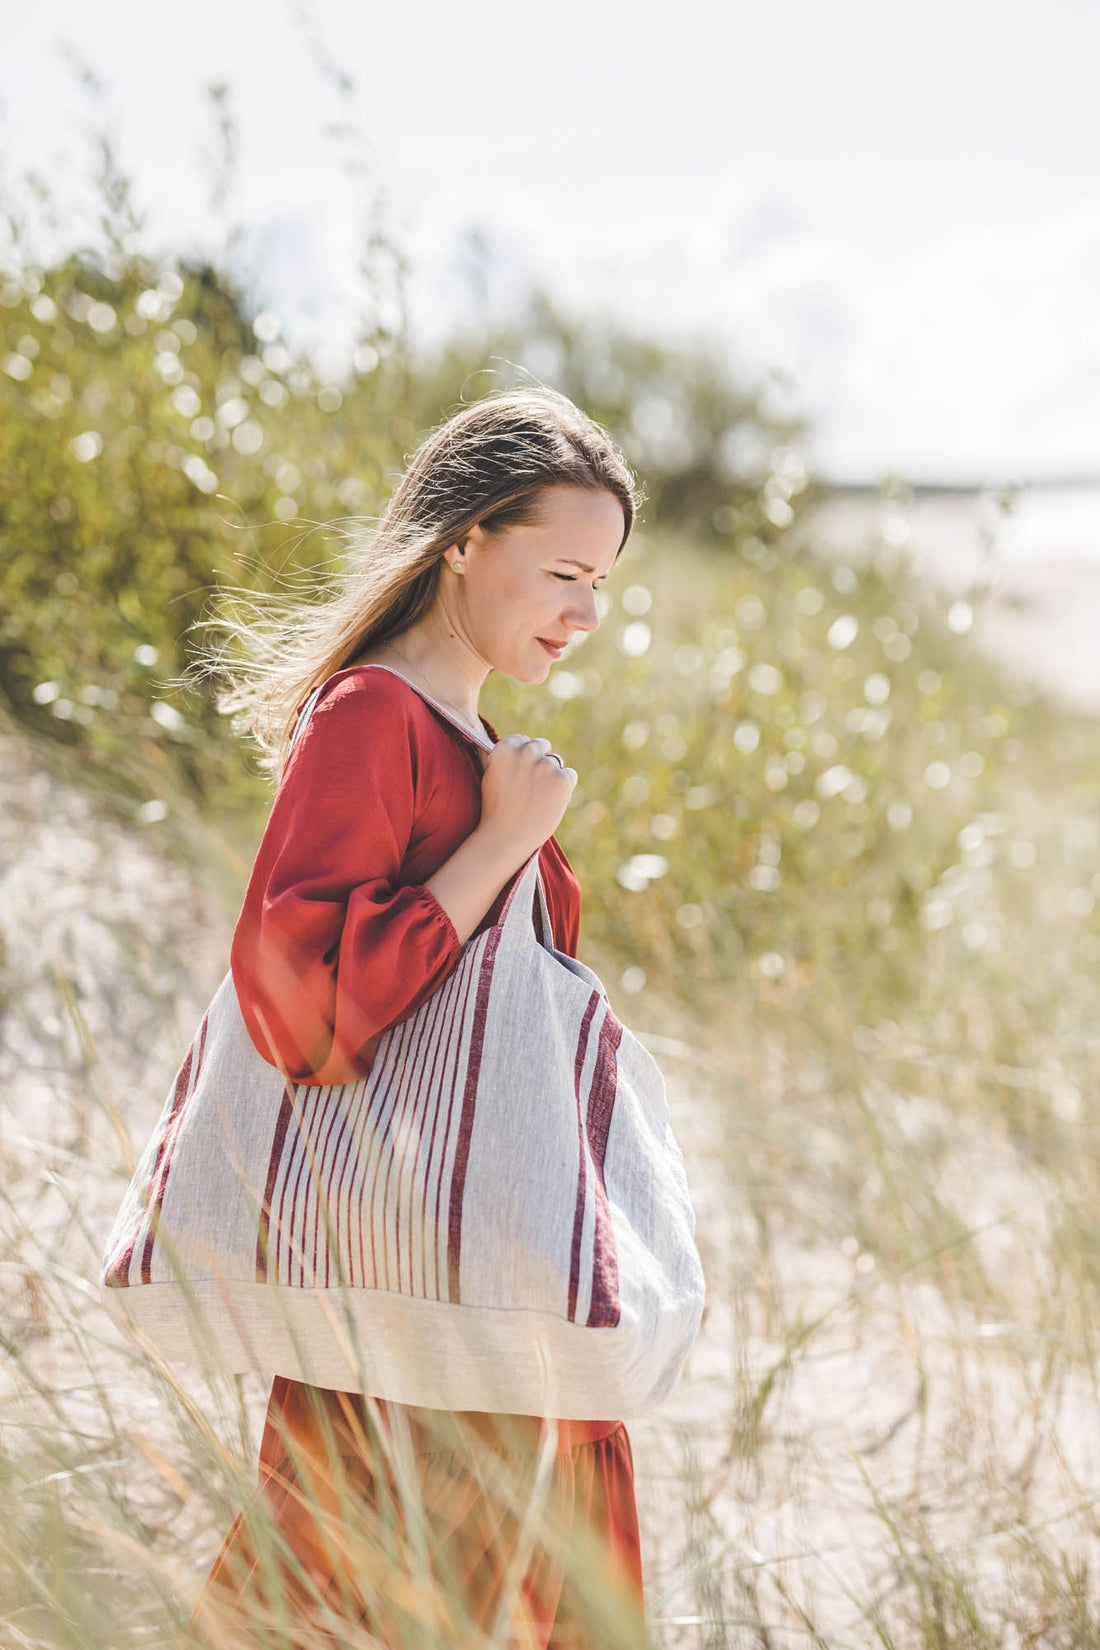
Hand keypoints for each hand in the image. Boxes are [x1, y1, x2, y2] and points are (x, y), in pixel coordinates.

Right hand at [477, 733, 576, 858]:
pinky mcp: (562, 779)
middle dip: (539, 762)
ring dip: (551, 776)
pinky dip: (564, 788)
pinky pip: (569, 775)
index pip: (522, 740)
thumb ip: (501, 759)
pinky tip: (550, 802)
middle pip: (542, 746)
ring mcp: (545, 765)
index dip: (523, 757)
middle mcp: (526, 752)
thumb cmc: (496, 811)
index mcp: (505, 747)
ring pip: (556, 762)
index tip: (520, 772)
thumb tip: (512, 745)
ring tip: (538, 799)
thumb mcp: (490, 777)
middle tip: (532, 787)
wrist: (506, 839)